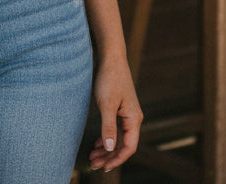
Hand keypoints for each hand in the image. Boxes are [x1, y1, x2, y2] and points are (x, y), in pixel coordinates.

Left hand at [88, 56, 141, 172]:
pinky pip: (115, 130)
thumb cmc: (109, 79)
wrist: (110, 58)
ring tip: (92, 157)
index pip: (129, 147)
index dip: (117, 159)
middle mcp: (132, 118)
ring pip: (118, 138)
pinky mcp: (119, 109)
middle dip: (109, 157)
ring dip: (106, 149)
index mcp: (133, 119)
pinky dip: (106, 138)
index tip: (103, 167)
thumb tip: (110, 148)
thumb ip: (108, 127)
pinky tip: (97, 143)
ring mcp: (126, 114)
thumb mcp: (106, 104)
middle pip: (123, 145)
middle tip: (93, 165)